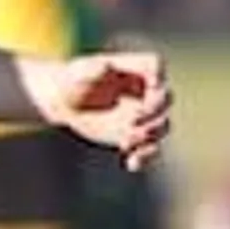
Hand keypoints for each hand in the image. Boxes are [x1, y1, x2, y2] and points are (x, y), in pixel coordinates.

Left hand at [47, 50, 171, 170]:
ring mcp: (143, 112)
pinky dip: (144, 156)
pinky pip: (150, 147)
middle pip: (165, 97)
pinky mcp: (137, 132)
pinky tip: (130, 164)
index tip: (151, 86)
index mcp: (133, 68)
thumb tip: (104, 66)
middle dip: (154, 112)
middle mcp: (144, 90)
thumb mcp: (78, 73)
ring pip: (163, 125)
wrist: (64, 102)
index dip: (158, 75)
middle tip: (133, 121)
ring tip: (126, 142)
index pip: (155, 65)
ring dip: (150, 135)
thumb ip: (91, 69)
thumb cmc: (72, 80)